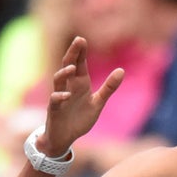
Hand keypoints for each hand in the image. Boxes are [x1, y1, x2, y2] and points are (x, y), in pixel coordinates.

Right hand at [38, 37, 124, 155]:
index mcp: (79, 84)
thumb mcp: (98, 103)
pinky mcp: (54, 111)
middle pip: (68, 66)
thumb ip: (109, 88)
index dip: (80, 52)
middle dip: (73, 54)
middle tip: (78, 41)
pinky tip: (65, 94)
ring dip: (64, 73)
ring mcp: (59, 98)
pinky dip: (59, 97)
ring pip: (58, 81)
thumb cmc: (80, 118)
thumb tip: (122, 70)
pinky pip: (54, 101)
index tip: (82, 39)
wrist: (64, 138)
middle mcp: (68, 87)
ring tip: (72, 67)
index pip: (80, 64)